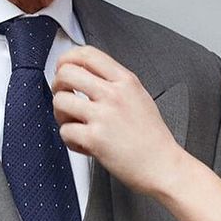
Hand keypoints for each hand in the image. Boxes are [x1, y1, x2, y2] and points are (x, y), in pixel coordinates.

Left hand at [53, 45, 183, 195]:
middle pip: (67, 73)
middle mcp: (114, 95)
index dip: (67, 58)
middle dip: (57, 84)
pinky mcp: (95, 139)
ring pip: (60, 101)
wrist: (163, 166)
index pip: (88, 54)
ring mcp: (104, 116)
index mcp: (126, 81)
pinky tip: (83, 143)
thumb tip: (86, 76)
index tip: (62, 67)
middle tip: (63, 96)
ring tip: (74, 123)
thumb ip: (116, 84)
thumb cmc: (153, 138)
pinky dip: (70, 139)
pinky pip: (65, 131)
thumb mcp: (140, 97)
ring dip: (61, 114)